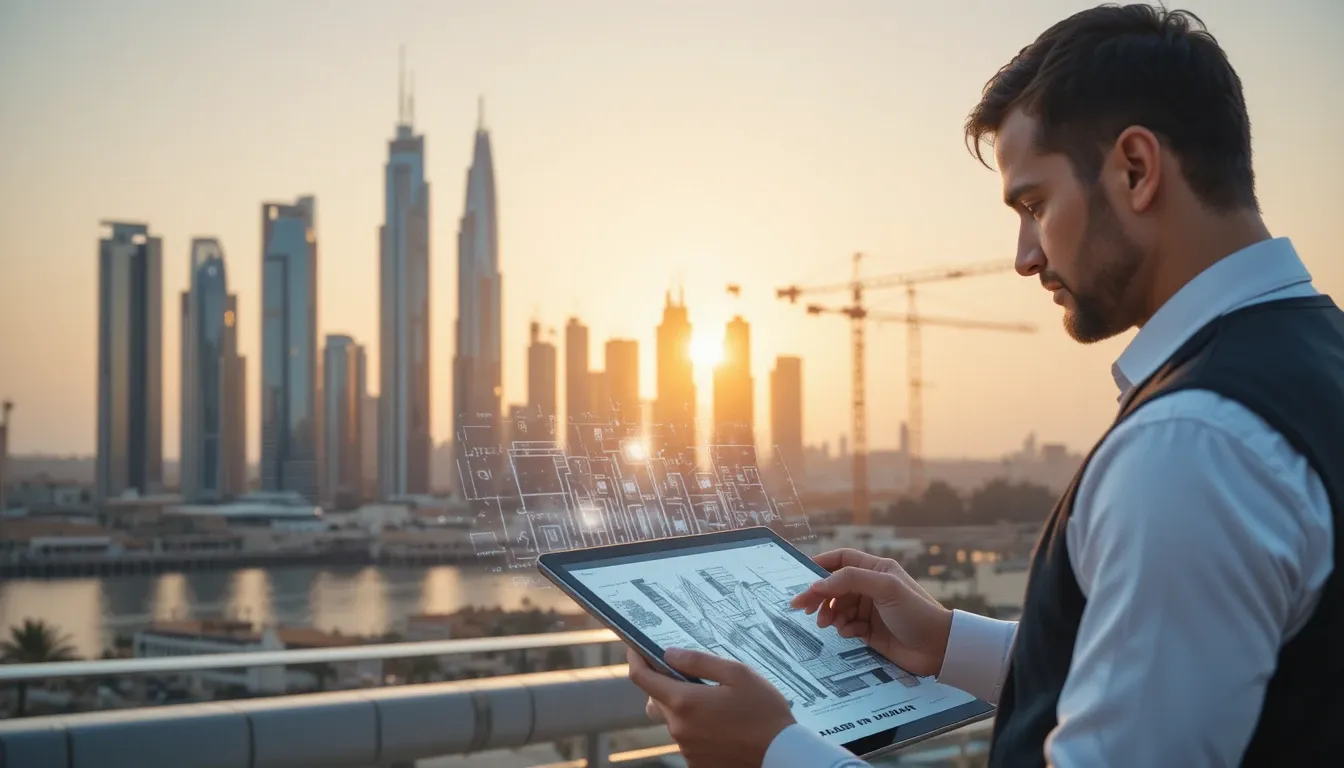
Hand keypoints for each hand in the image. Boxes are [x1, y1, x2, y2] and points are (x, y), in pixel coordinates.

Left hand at [627, 647, 795, 766]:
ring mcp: (686, 748)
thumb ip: (698, 662)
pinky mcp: (695, 762)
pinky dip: (695, 727)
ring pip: (672, 719)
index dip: (636, 660)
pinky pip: (686, 738)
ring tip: (715, 703)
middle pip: (655, 699)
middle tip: (689, 675)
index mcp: (684, 702)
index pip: (642, 678)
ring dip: (683, 707)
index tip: (636, 650)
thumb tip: (668, 654)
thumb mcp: (737, 674)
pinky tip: (721, 724)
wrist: (781, 755)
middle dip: (665, 683)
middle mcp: (678, 727)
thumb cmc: (764, 712)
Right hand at [790, 548, 952, 677]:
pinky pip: (846, 626)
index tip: (802, 578)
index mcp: (876, 569)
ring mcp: (870, 610)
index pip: (841, 559)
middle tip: (803, 608)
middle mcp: (871, 587)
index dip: (820, 565)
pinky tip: (849, 633)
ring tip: (827, 624)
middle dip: (819, 595)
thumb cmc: (915, 612)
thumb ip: (850, 580)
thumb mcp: (885, 588)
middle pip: (835, 585)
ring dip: (830, 614)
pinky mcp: (869, 631)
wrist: (938, 649)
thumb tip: (817, 584)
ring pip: (838, 607)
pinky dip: (843, 628)